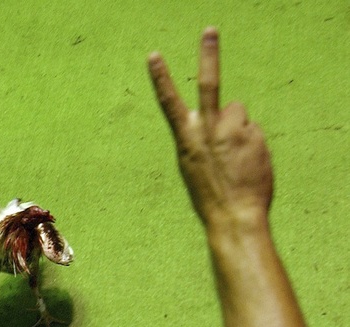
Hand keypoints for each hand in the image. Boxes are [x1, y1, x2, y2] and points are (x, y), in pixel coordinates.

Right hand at [148, 27, 272, 228]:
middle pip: (209, 84)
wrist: (233, 214)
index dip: (162, 78)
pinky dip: (252, 141)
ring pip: (238, 110)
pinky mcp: (253, 135)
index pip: (170, 102)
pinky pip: (252, 128)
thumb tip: (223, 118)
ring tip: (236, 152)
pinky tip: (248, 161)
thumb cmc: (210, 195)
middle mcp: (207, 130)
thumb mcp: (193, 165)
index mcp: (186, 139)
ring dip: (238, 126)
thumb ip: (201, 138)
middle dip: (208, 54)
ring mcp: (232, 131)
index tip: (155, 55)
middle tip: (210, 31)